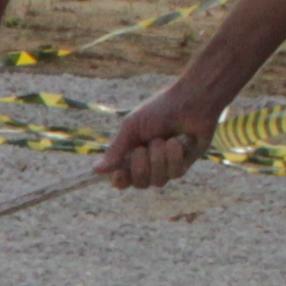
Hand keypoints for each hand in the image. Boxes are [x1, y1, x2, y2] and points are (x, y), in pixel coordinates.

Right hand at [100, 91, 216, 190]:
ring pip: (158, 181)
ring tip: (163, 140)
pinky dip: (174, 156)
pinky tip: (176, 141)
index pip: (123, 180)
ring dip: (158, 159)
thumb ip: (116, 150)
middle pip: (140, 184)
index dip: (120, 181)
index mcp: (132, 155)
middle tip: (143, 148)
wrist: (189, 101)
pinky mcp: (185, 164)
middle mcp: (149, 164)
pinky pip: (176, 173)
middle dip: (141, 167)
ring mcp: (168, 166)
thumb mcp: (131, 128)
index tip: (120, 173)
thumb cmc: (159, 110)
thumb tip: (95, 171)